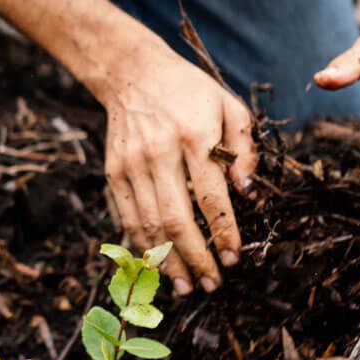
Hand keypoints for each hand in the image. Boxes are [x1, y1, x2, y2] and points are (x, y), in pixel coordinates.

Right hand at [98, 46, 256, 294]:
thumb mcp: (228, 105)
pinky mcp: (113, 173)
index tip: (235, 257)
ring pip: (150, 225)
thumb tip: (246, 189)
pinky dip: (142, 245)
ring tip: (186, 287)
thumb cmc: (188, 90)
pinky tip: (156, 265)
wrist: (132, 73)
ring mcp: (132, 165)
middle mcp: (160, 153)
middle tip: (213, 284)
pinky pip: (128, 217)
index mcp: (194, 136)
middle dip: (197, 259)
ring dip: (168, 262)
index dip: (224, 232)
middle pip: (177, 220)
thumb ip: (243, 146)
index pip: (211, 196)